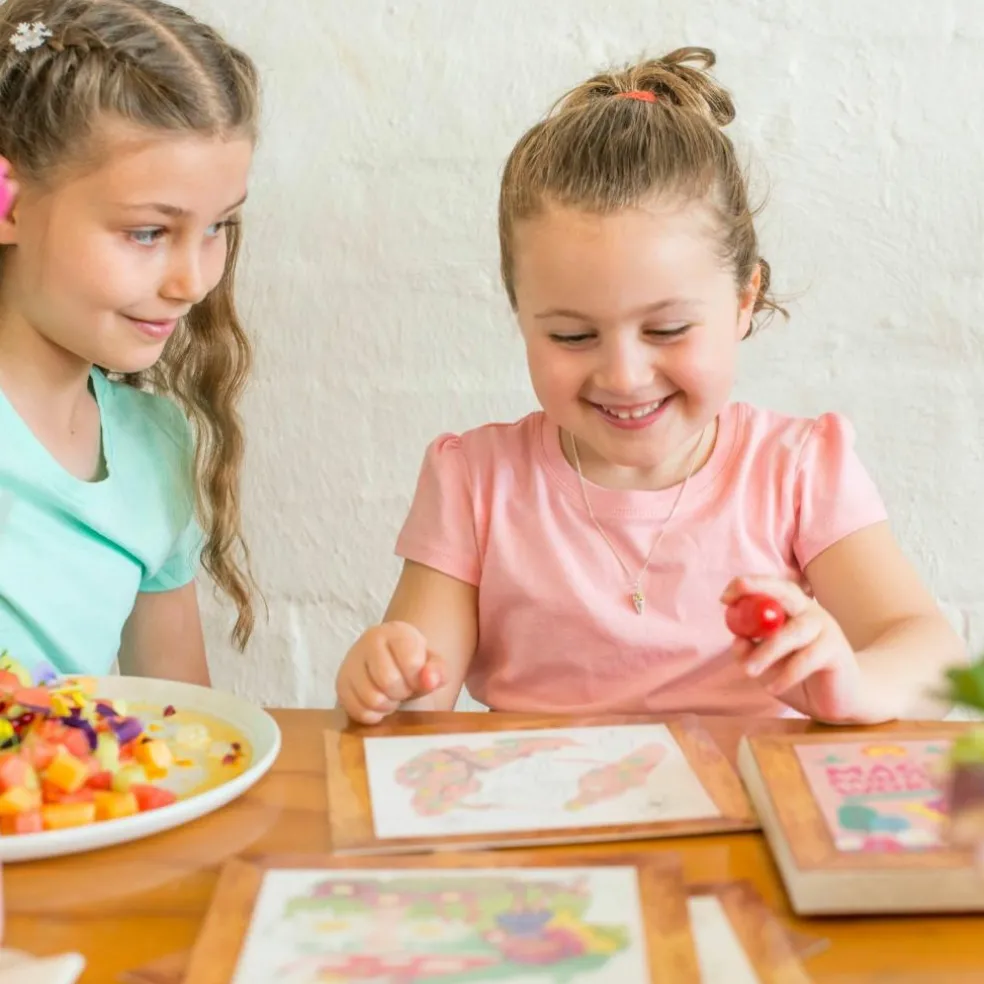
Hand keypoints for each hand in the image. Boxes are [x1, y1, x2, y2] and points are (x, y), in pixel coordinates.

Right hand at [335, 621, 444, 724]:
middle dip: (402, 692)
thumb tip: (430, 680)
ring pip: (372, 698)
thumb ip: (437, 671)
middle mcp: (369, 641)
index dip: (417, 679)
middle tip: (404, 689)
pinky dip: (373, 714)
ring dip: (388, 705)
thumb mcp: (431, 663)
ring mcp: (351, 662)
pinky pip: (358, 711)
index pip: (411, 662)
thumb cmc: (410, 663)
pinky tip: (379, 704)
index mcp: (395, 632)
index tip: (416, 678)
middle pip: (389, 681)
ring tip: (392, 696)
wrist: (387, 660)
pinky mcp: (341, 684)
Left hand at [721, 575, 865, 722]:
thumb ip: (750, 650)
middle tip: (731, 602)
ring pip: (792, 632)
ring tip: (749, 671)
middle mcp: (810, 611)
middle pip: (785, 593)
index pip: (771, 587)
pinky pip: (807, 659)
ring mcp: (826, 628)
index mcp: (792, 608)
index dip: (748, 586)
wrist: (842, 700)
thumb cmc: (798, 675)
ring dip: (766, 651)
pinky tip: (774, 688)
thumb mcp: (767, 664)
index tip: (724, 597)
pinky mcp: (836, 651)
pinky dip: (787, 675)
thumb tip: (738, 640)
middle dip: (758, 590)